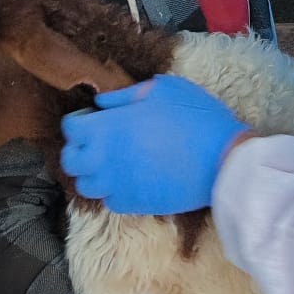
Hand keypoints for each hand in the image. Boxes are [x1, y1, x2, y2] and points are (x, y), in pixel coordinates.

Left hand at [60, 75, 251, 215]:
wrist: (223, 160)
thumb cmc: (196, 118)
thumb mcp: (164, 89)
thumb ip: (127, 94)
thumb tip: (103, 102)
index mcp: (109, 127)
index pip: (70, 129)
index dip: (78, 122)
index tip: (91, 120)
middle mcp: (106, 159)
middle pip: (70, 161)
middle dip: (78, 150)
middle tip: (97, 143)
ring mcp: (118, 185)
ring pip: (86, 186)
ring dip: (93, 174)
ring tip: (111, 164)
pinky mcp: (134, 205)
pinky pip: (110, 202)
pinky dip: (114, 192)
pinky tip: (129, 180)